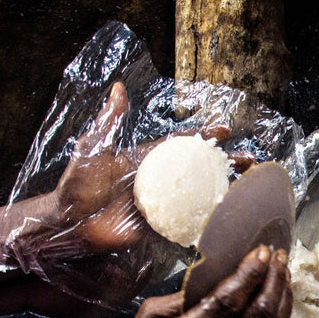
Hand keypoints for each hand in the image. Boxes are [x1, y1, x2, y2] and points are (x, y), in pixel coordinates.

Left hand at [28, 82, 237, 306]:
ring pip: (200, 197)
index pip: (183, 145)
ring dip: (224, 193)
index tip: (226, 131)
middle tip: (250, 161)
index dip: (205, 137)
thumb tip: (118, 87)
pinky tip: (229, 222)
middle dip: (226, 165)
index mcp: (149, 160)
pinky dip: (208, 223)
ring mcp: (163, 206)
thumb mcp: (93, 148)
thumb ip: (109, 121)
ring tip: (249, 190)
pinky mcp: (159, 230)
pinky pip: (188, 225)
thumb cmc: (77, 185)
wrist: (68, 224)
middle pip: (201, 170)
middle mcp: (161, 182)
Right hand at [99, 245, 291, 317]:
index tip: (261, 251)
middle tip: (278, 255)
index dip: (250, 274)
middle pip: (259, 316)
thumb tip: (215, 272)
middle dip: (274, 280)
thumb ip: (182, 295)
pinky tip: (280, 301)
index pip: (228, 302)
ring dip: (283, 299)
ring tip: (283, 273)